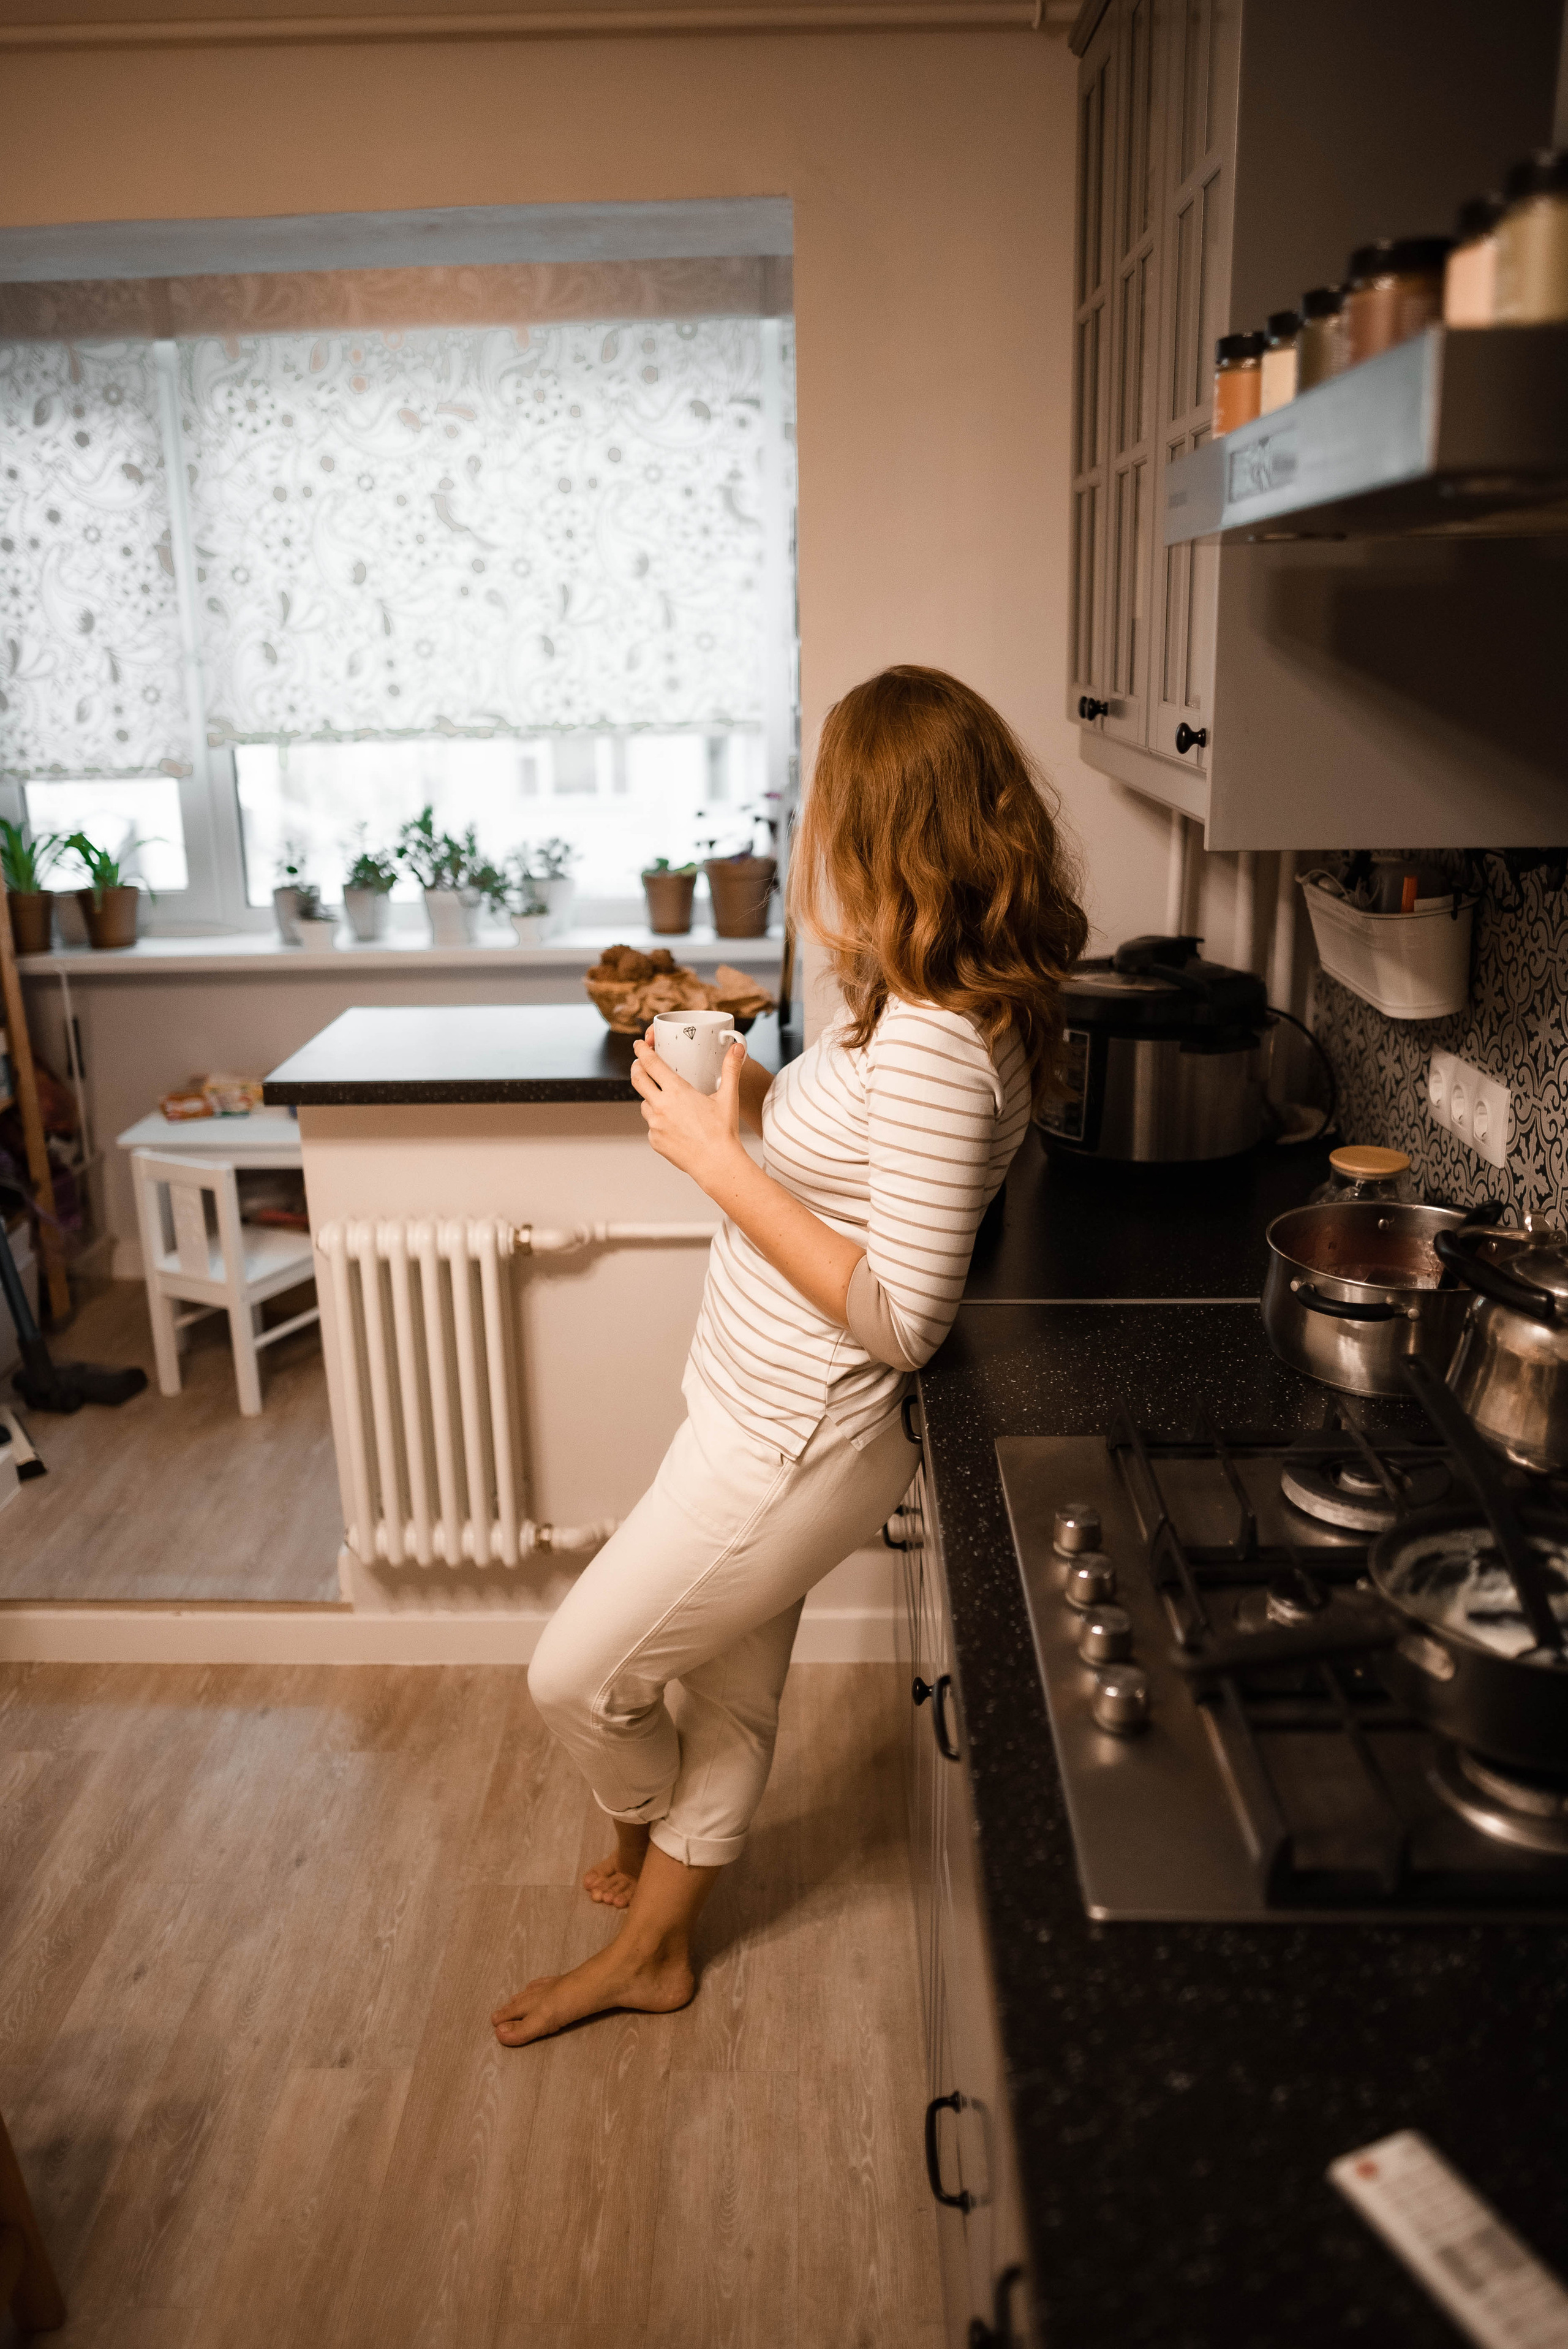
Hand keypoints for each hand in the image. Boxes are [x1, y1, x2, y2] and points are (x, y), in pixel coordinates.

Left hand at [630, 1025, 747, 1193]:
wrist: (716, 1164)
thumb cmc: (722, 1132)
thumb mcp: (728, 1097)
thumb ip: (731, 1069)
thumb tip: (738, 1048)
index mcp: (677, 1091)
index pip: (651, 1064)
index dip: (642, 1051)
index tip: (638, 1045)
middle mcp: (661, 1106)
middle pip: (638, 1080)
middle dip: (636, 1068)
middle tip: (639, 1063)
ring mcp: (655, 1125)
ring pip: (644, 1105)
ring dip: (650, 1098)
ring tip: (662, 1098)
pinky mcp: (655, 1141)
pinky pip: (651, 1126)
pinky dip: (658, 1122)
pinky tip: (673, 1125)